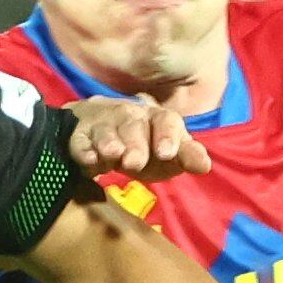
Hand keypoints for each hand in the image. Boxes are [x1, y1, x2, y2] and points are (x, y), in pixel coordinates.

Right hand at [64, 93, 212, 184]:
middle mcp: (129, 116)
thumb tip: (204, 166)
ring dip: (109, 143)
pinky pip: (79, 141)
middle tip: (135, 163)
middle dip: (135, 144)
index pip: (166, 121)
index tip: (167, 154)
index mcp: (156, 119)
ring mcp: (102, 124)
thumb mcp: (165, 151)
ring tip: (113, 156)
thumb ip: (185, 156)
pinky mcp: (78, 135)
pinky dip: (83, 150)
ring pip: (106, 130)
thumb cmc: (140, 144)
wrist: (96, 126)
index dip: (167, 136)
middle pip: (133, 125)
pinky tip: (89, 162)